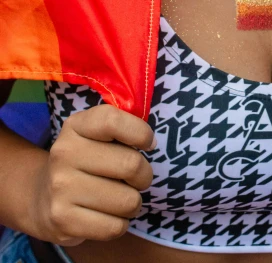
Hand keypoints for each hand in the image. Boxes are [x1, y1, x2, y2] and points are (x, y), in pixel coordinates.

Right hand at [30, 105, 154, 245]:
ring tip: (120, 198)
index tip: (148, 144)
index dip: (140, 133)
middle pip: (131, 164)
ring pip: (128, 200)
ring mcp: (61, 188)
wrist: (43, 198)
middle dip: (144, 175)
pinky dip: (120, 224)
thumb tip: (150, 142)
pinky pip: (115, 227)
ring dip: (133, 203)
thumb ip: (121, 128)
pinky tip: (107, 216)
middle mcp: (64, 153)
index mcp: (76, 126)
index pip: (113, 121)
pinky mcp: (63, 220)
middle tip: (136, 179)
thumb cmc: (85, 161)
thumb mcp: (95, 134)